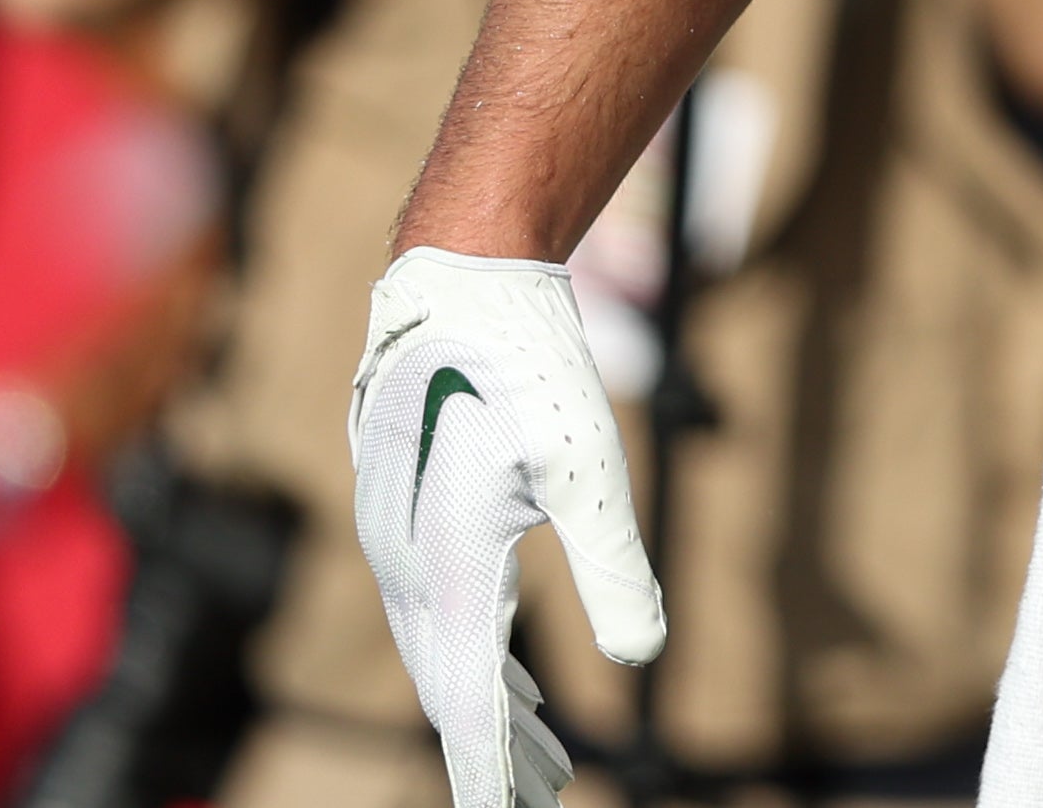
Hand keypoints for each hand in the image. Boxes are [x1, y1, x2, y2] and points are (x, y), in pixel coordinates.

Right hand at [349, 249, 664, 807]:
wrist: (459, 285)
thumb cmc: (526, 368)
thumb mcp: (588, 467)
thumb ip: (613, 566)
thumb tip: (643, 657)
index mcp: (447, 572)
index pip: (467, 706)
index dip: (493, 770)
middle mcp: (408, 568)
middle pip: (452, 689)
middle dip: (497, 752)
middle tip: (545, 798)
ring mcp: (399, 540)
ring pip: (443, 649)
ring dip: (490, 706)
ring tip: (545, 758)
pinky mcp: (407, 511)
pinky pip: (438, 608)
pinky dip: (475, 653)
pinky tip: (511, 663)